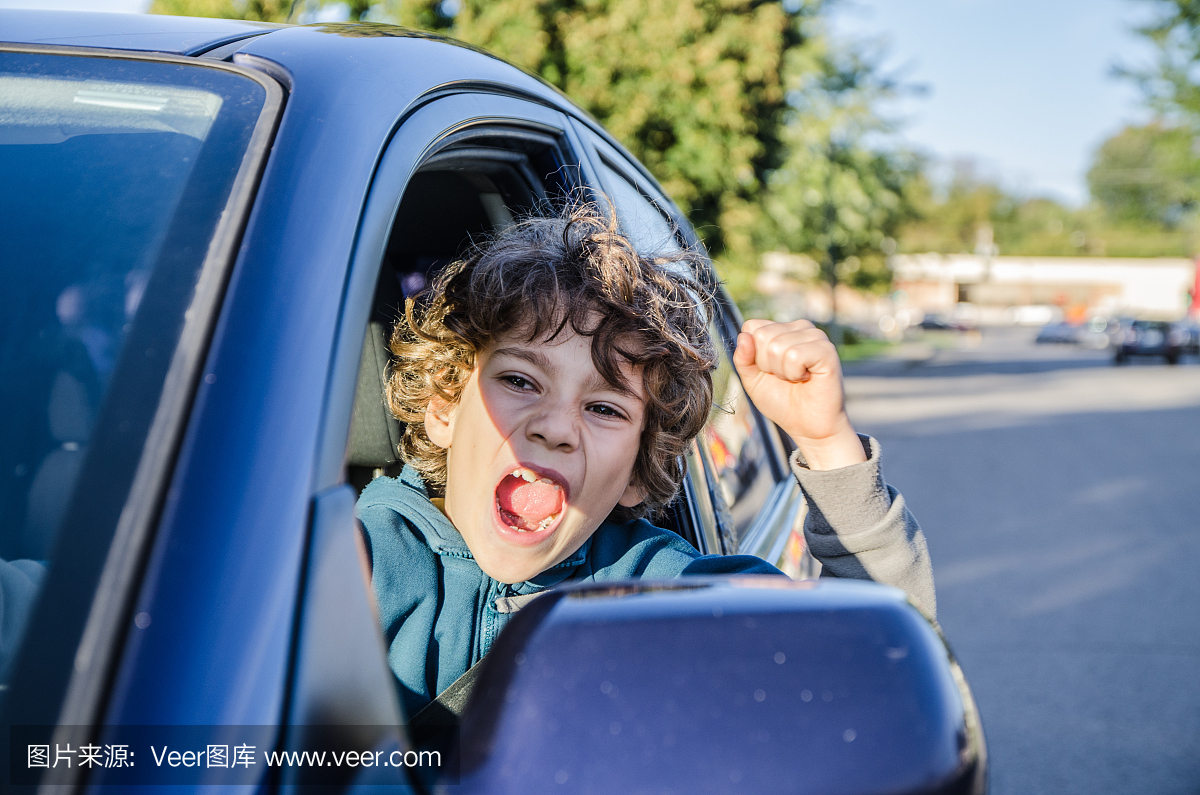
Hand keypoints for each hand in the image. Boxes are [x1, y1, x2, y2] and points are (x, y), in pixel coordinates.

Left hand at [732, 319, 866, 470]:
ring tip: (796, 378)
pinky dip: (794, 373)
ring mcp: (816, 336)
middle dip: (766, 364)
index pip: (752, 327)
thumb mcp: (753, 380)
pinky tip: (806, 378)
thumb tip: (744, 336)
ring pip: (777, 346)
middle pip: (762, 335)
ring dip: (782, 372)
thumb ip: (743, 358)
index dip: (753, 355)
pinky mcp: (826, 350)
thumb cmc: (782, 402)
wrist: (807, 426)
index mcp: (782, 329)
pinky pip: (794, 355)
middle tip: (785, 377)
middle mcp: (800, 327)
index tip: (769, 371)